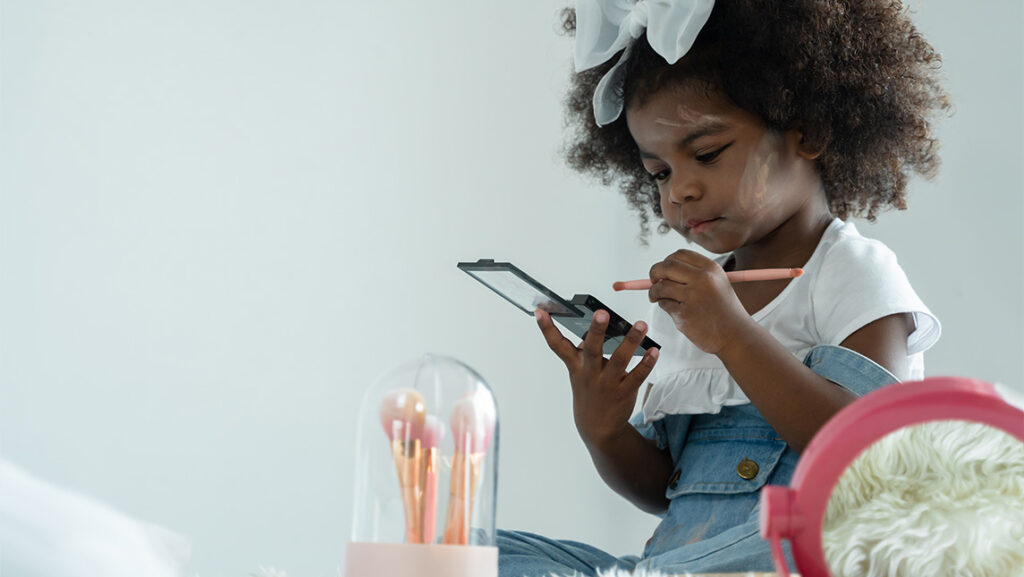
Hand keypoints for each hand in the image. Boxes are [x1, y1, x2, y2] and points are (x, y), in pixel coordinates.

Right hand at [535, 308, 658, 447]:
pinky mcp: (624, 392)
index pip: (557, 345)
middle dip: (596, 330)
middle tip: (601, 312)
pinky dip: (646, 363)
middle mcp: (590, 373)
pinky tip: (654, 351)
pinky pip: (637, 376)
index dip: (547, 329)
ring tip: (641, 325)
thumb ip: (584, 351)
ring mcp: (607, 383)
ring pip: (620, 360)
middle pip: (592, 350)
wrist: (597, 428)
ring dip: (631, 341)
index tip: (540, 311)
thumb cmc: (589, 392)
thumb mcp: (579, 373)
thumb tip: (595, 328)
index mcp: (575, 366)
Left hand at [648, 250, 753, 354]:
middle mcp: (703, 279)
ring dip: (656, 293)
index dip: (667, 261)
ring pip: (661, 287)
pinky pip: (664, 304)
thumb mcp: (716, 284)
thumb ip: (692, 274)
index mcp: (711, 269)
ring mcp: (693, 296)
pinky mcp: (685, 314)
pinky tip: (679, 313)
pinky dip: (666, 307)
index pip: (679, 255)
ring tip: (663, 300)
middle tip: (652, 282)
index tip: (663, 271)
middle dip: (654, 273)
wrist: (736, 336)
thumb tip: (660, 270)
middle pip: (666, 266)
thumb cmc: (723, 311)